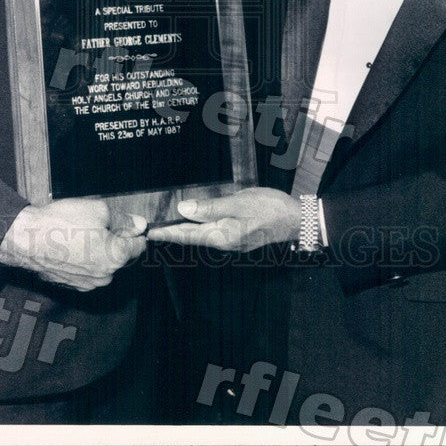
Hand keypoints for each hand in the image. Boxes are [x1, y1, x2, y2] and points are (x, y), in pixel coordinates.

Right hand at [0, 198, 145, 291]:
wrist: (27, 240)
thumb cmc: (62, 223)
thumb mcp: (99, 210)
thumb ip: (123, 219)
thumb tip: (140, 225)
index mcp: (117, 257)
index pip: (139, 246)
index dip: (134, 232)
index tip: (125, 223)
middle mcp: (106, 276)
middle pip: (121, 256)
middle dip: (115, 241)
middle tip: (97, 224)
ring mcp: (88, 284)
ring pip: (104, 265)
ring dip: (99, 251)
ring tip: (80, 234)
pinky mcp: (72, 286)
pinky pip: (87, 271)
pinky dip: (84, 260)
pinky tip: (70, 246)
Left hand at [146, 187, 299, 251]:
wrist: (296, 220)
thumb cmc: (269, 208)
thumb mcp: (239, 203)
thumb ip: (211, 207)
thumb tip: (183, 208)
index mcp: (221, 235)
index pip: (187, 234)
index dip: (167, 232)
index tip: (150, 232)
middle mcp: (223, 243)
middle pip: (192, 238)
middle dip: (172, 233)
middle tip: (152, 230)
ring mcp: (231, 242)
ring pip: (201, 237)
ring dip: (183, 232)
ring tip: (166, 227)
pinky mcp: (237, 237)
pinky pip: (211, 234)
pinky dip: (198, 229)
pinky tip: (193, 223)